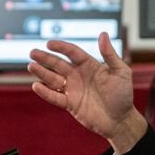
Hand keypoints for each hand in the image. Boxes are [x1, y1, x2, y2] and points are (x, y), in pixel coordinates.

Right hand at [28, 32, 144, 148]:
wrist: (121, 120)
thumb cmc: (123, 95)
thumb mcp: (121, 72)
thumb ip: (110, 54)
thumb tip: (103, 34)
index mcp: (89, 65)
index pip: (72, 53)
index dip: (61, 47)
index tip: (50, 43)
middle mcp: (78, 76)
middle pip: (58, 64)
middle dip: (45, 58)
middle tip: (33, 52)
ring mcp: (73, 90)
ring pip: (53, 79)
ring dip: (42, 72)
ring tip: (31, 66)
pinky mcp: (70, 104)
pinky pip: (55, 97)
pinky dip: (45, 92)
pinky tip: (36, 86)